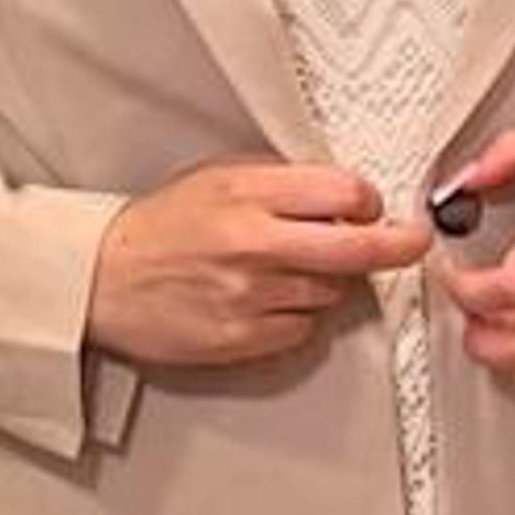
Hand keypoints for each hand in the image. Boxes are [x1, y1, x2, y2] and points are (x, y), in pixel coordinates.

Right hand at [88, 161, 432, 368]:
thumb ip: (285, 184)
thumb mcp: (221, 177)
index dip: (370, 200)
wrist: (100, 279)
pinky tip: (270, 299)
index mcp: (249, 194)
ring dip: (330, 280)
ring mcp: (249, 295)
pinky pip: (303, 328)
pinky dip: (299, 315)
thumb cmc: (162, 226)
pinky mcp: (241, 338)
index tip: (374, 206)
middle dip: (400, 245)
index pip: (346, 192)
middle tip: (414, 242)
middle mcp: (254, 244)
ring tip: (291, 268)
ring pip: (333, 291)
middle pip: (358, 248)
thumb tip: (347, 195)